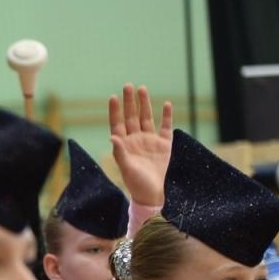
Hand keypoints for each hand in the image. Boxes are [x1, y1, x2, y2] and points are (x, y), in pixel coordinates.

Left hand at [109, 84, 173, 207]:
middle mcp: (136, 140)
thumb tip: (112, 136)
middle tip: (128, 85)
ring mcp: (150, 141)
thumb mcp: (126, 168)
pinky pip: (165, 127)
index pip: (118, 123)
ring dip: (145, 104)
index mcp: (124, 145)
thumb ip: (120, 152)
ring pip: (147, 118)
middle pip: (132, 116)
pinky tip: (166, 104)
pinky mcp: (164, 145)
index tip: (113, 97)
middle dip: (129, 102)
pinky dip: (166, 116)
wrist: (152, 193)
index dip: (115, 111)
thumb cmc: (136, 184)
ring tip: (142, 89)